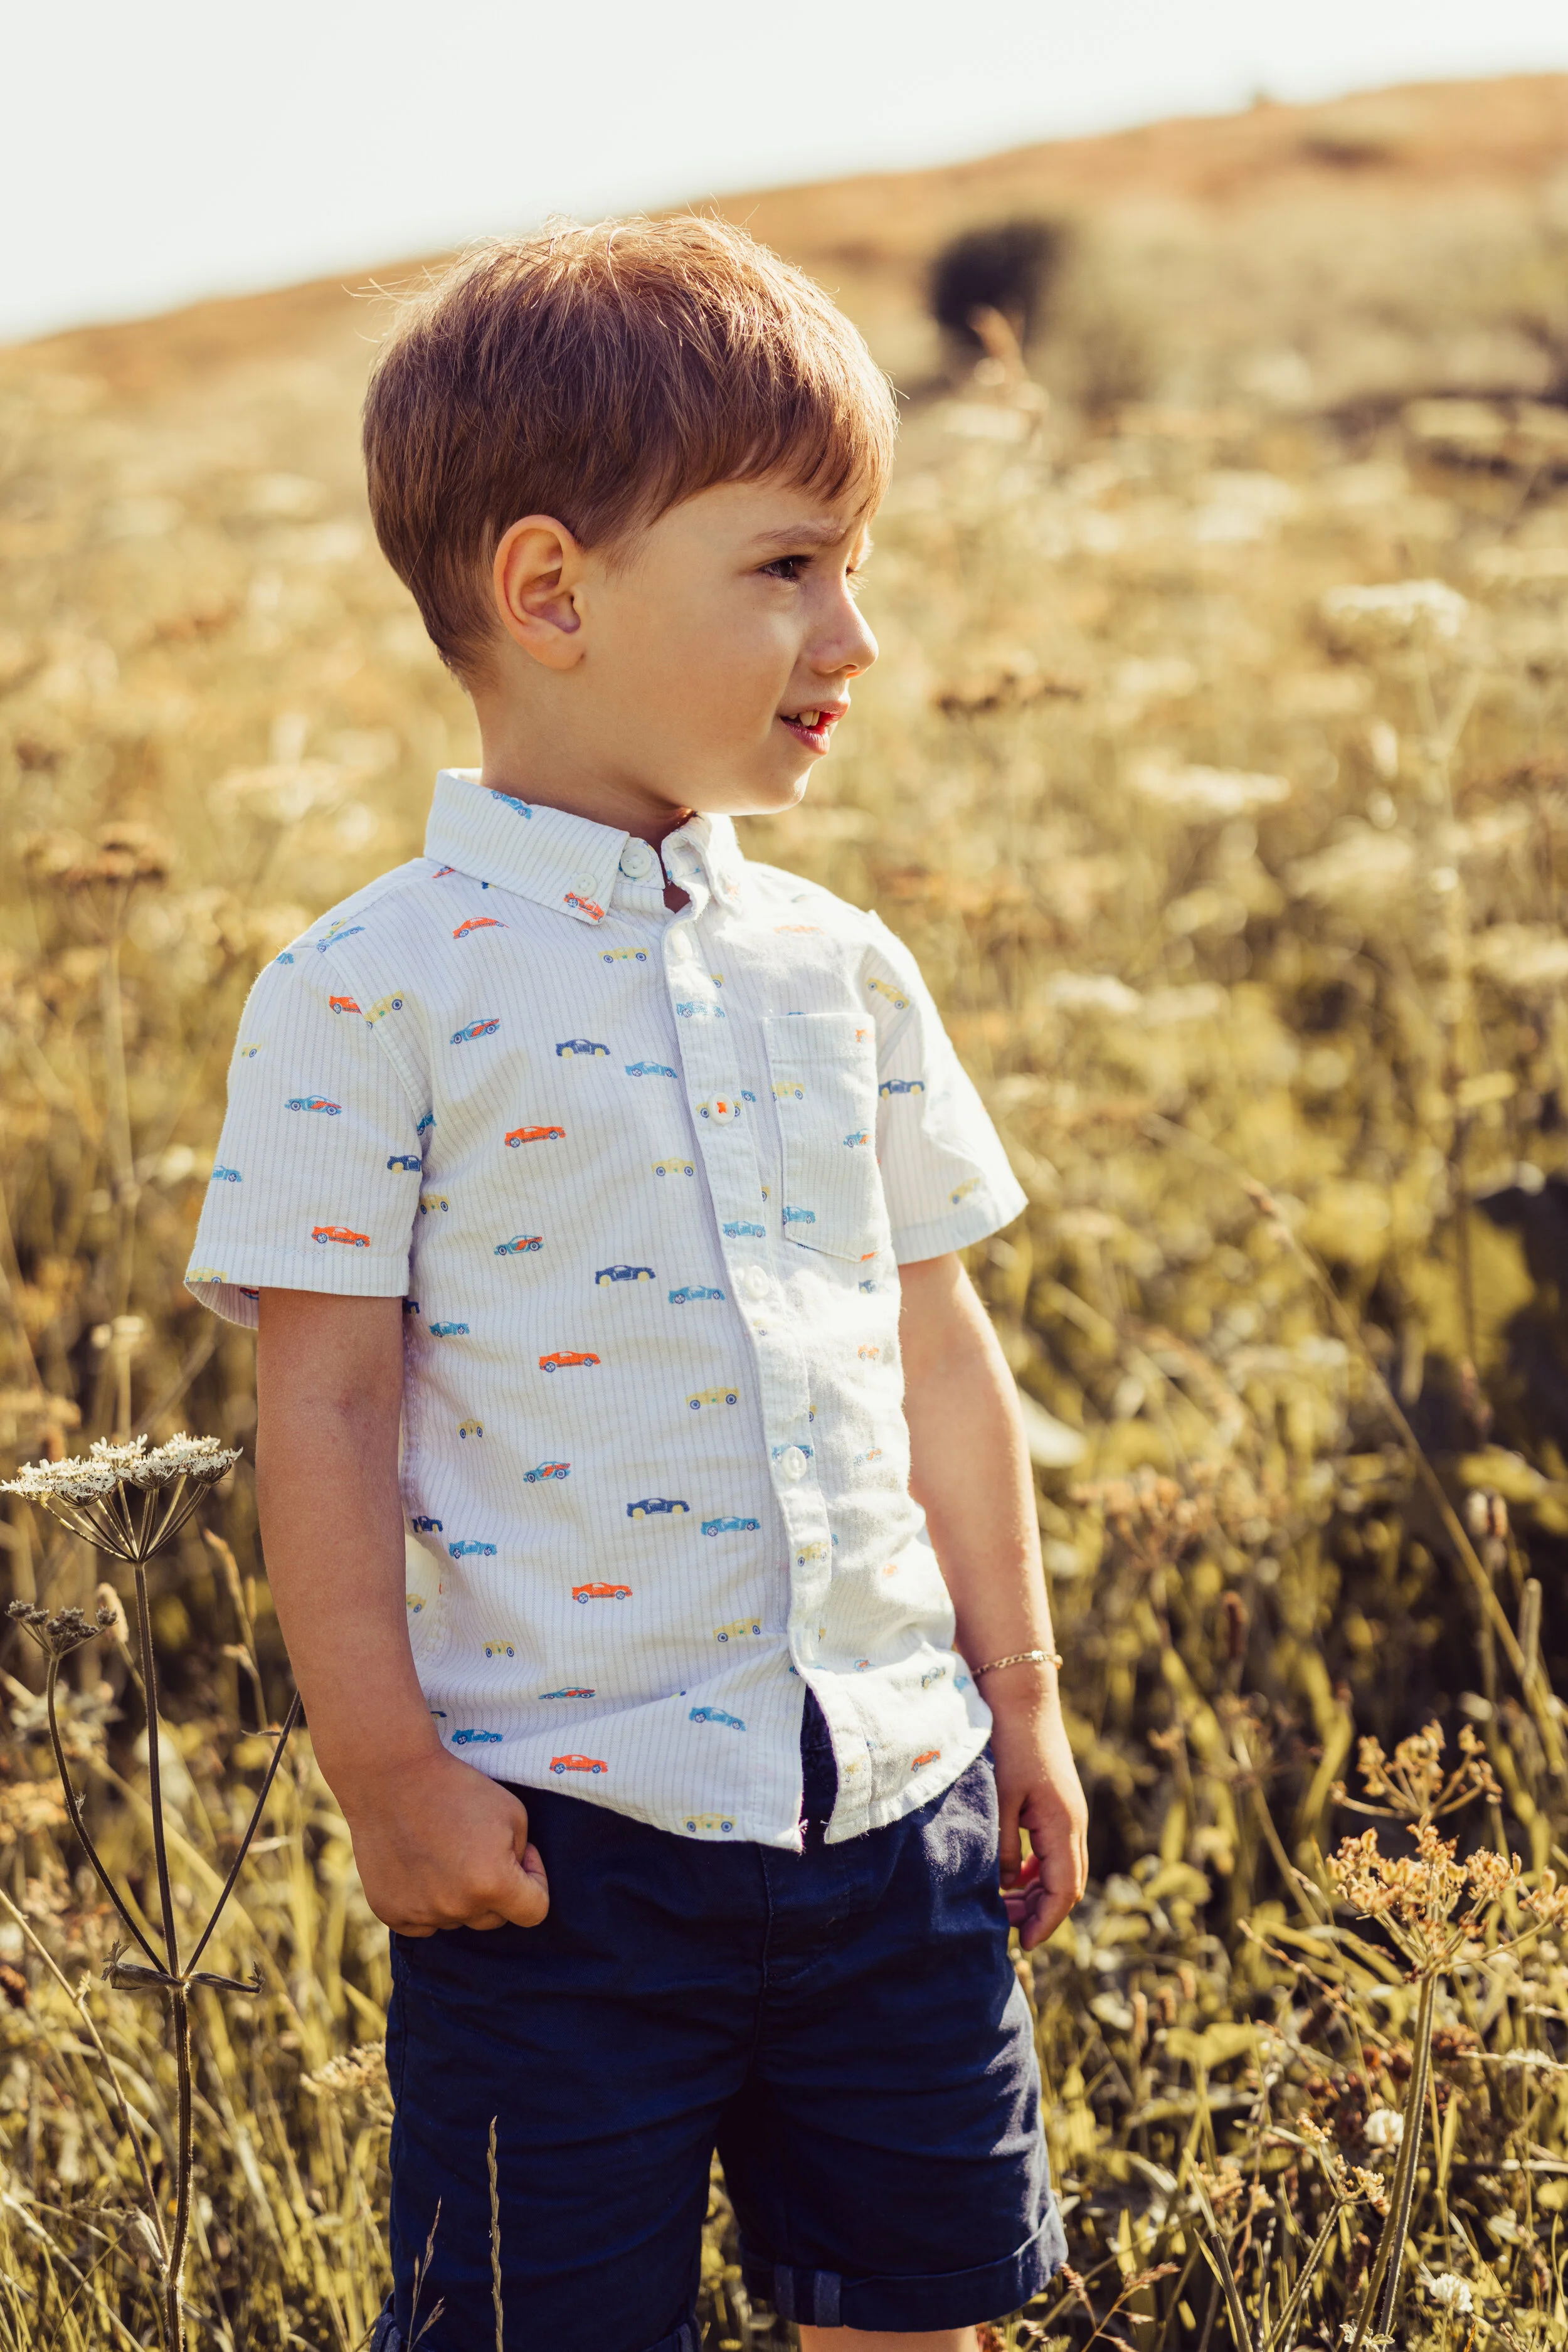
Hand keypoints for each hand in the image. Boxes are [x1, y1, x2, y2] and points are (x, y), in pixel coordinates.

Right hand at [335, 1747, 549, 1935]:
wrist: (392, 1777)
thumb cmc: (457, 1787)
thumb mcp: (513, 1812)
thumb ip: (522, 1855)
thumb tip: (513, 1879)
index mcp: (493, 1883)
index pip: (534, 1912)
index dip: (535, 1881)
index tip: (521, 1856)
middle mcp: (457, 1907)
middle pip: (493, 1918)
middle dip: (496, 1889)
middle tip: (478, 1848)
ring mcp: (420, 1914)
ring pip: (457, 1919)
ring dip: (459, 1896)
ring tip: (443, 1852)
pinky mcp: (390, 1913)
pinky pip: (423, 1923)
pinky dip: (426, 1903)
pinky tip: (420, 1868)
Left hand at [988, 1688, 1088, 1950]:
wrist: (1022, 1697)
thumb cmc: (1008, 1745)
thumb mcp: (1001, 1800)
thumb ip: (1003, 1849)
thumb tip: (1006, 1889)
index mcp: (1063, 1826)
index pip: (1063, 1891)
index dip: (1046, 1922)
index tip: (1024, 1944)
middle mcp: (1074, 1823)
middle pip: (1067, 1884)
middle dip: (1041, 1912)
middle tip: (1008, 1929)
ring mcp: (1069, 1812)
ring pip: (1062, 1868)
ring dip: (1038, 1891)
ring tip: (1007, 1907)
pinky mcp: (1058, 1804)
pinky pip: (1055, 1850)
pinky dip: (1037, 1869)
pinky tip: (1013, 1875)